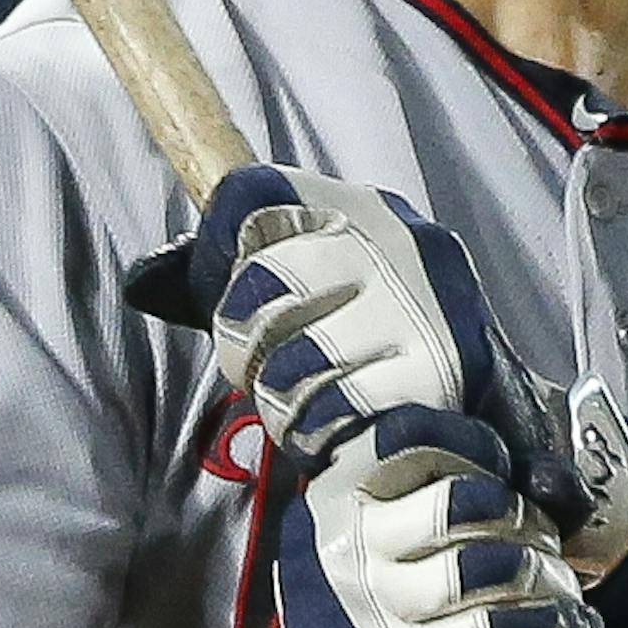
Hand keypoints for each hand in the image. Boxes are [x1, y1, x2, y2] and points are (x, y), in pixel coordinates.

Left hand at [131, 161, 542, 468]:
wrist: (484, 405)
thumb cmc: (375, 340)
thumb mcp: (310, 285)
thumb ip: (226, 272)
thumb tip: (143, 282)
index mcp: (360, 208)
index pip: (249, 198)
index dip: (223, 258)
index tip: (237, 298)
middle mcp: (397, 243)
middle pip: (263, 280)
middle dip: (244, 339)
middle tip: (266, 366)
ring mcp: (419, 308)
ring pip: (292, 357)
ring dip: (281, 396)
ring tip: (305, 401)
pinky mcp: (435, 377)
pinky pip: (334, 410)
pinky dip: (317, 430)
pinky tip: (332, 427)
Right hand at [229, 405, 607, 627]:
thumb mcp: (395, 571)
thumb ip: (451, 514)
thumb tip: (560, 480)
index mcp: (326, 507)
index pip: (405, 433)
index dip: (478, 445)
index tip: (516, 480)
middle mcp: (328, 549)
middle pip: (460, 498)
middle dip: (526, 522)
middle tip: (549, 557)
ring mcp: (353, 613)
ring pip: (482, 564)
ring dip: (546, 580)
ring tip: (567, 603)